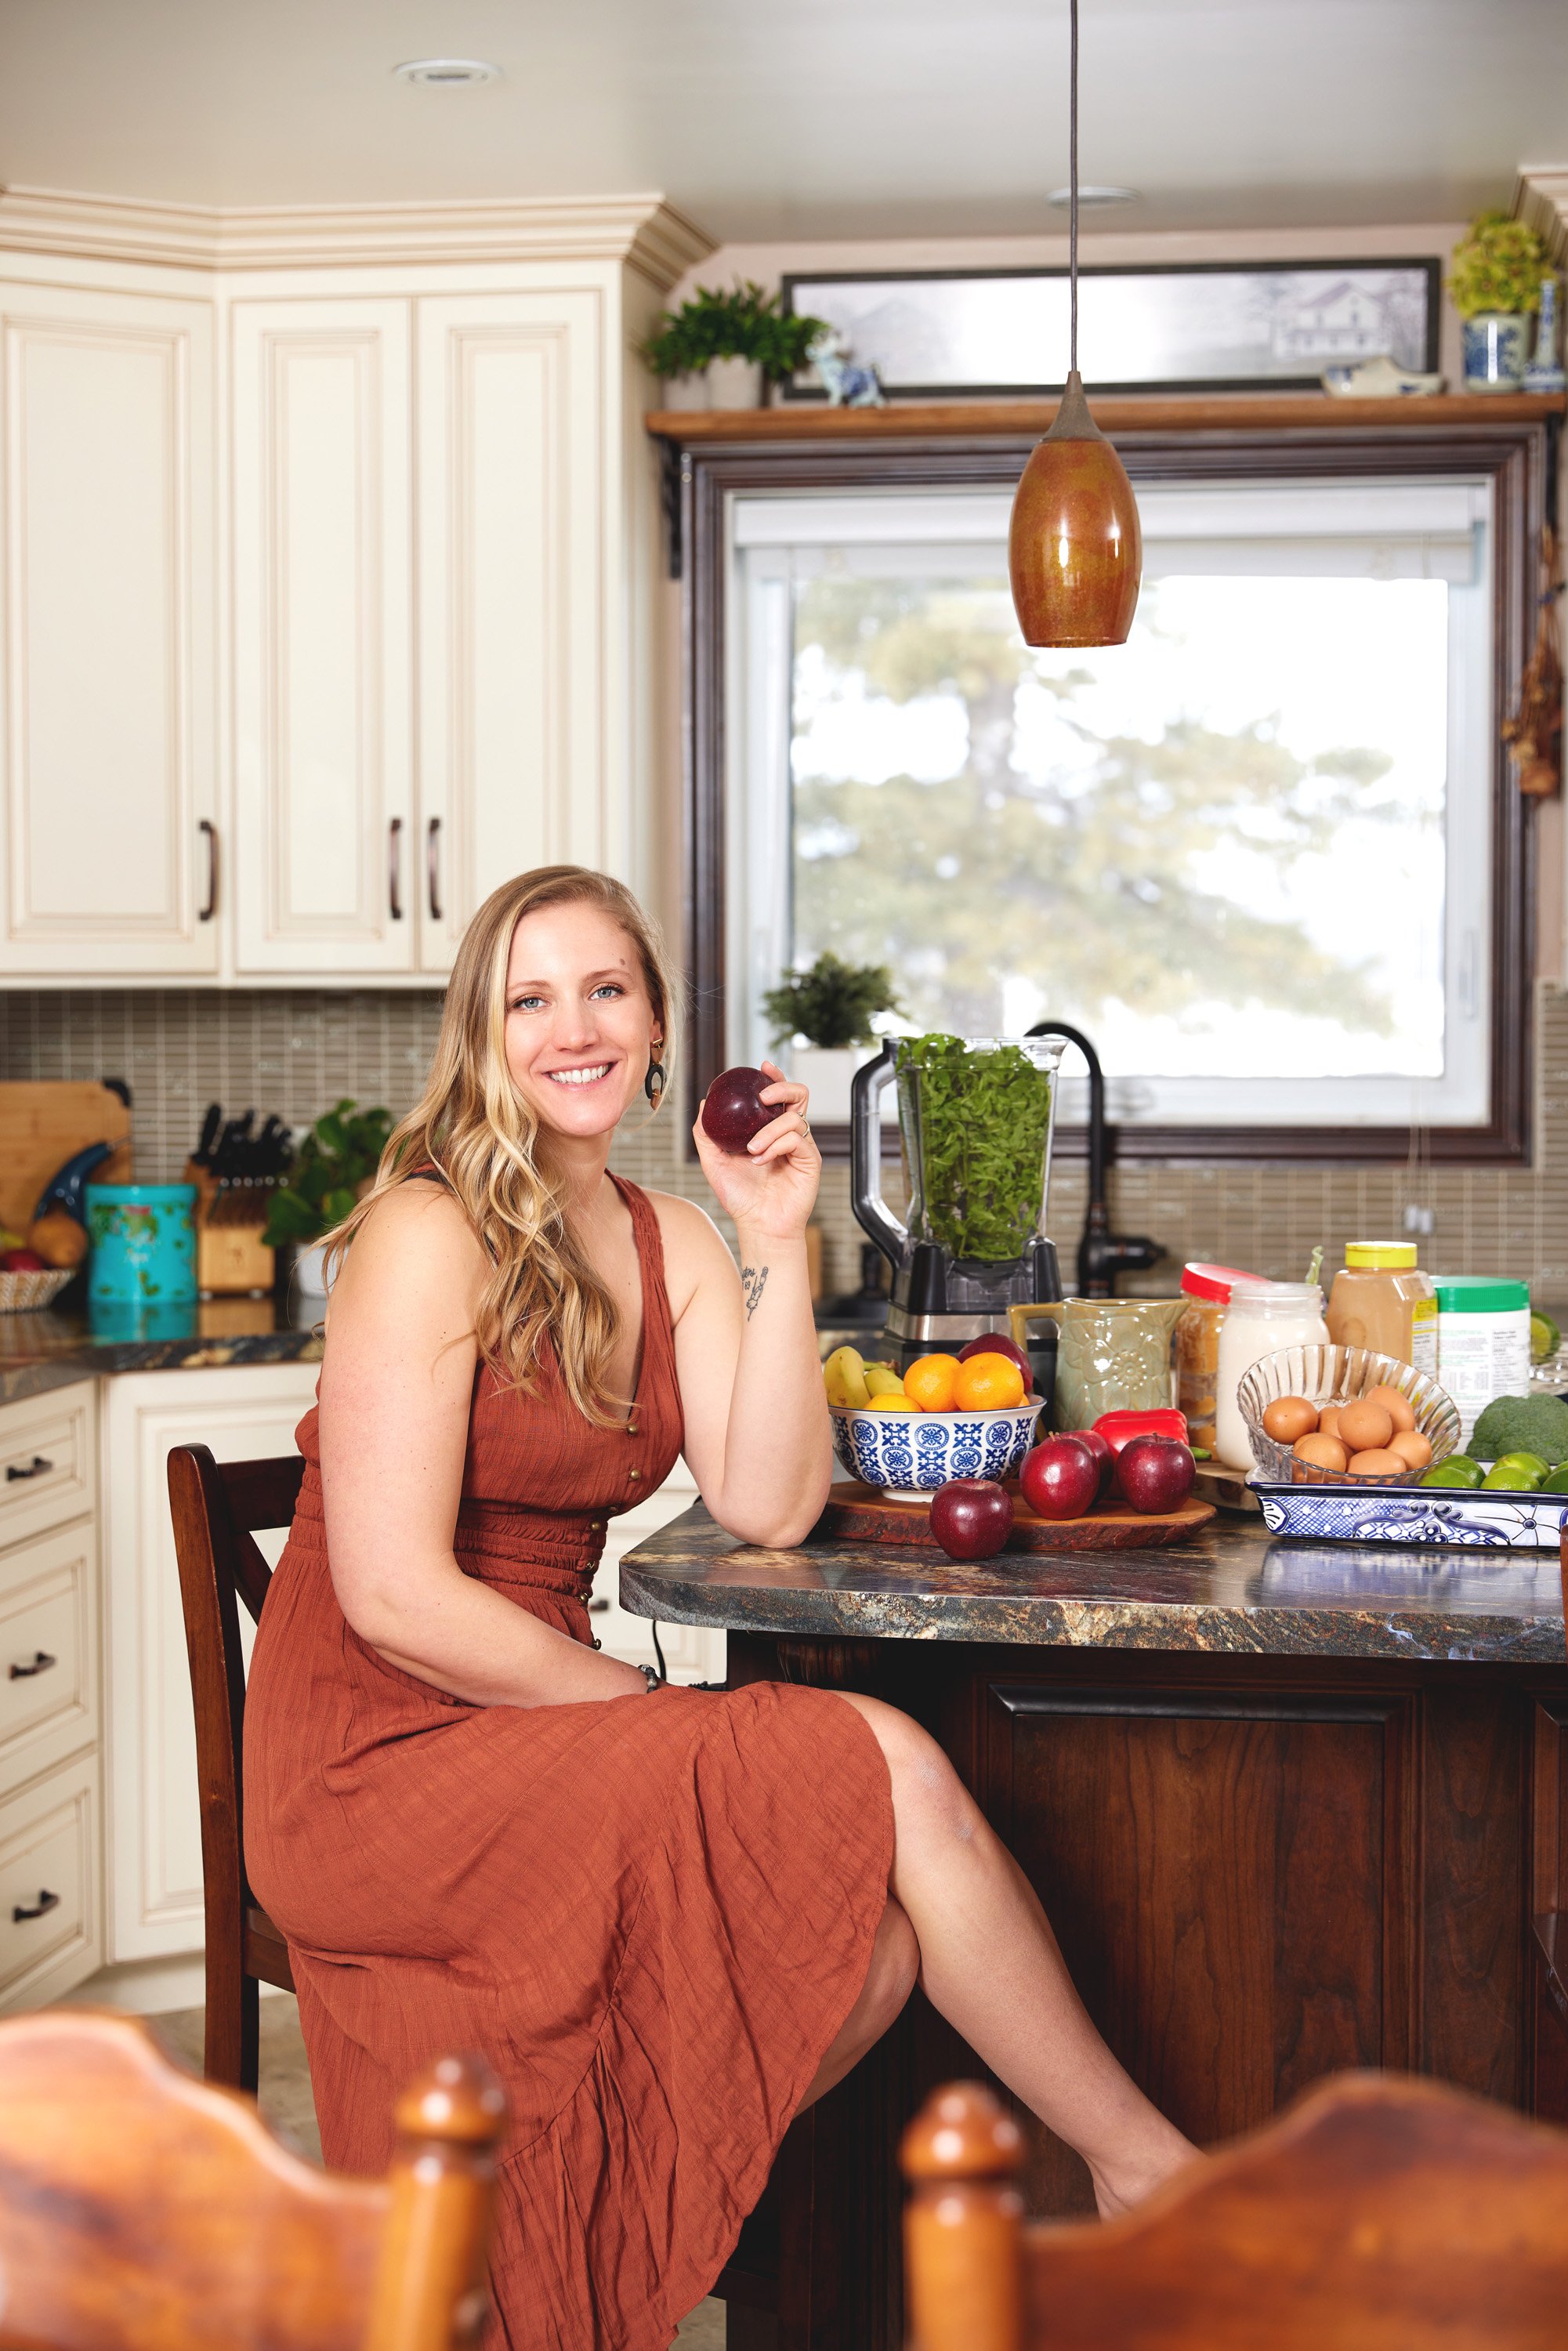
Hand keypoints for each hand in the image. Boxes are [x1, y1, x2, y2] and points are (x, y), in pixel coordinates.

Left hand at [692, 1062, 819, 1241]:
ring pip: (795, 1117)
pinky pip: (798, 1139)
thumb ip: (706, 1134)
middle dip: (782, 1087)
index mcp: (769, 1130)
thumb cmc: (739, 1197)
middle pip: (799, 1095)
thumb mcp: (713, 1162)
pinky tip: (761, 1161)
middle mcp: (788, 1135)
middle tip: (762, 1097)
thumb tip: (704, 1104)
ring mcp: (801, 1147)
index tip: (762, 1066)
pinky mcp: (810, 1160)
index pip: (778, 1096)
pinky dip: (776, 1145)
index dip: (775, 1077)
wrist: (757, 1225)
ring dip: (769, 1130)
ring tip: (752, 1149)